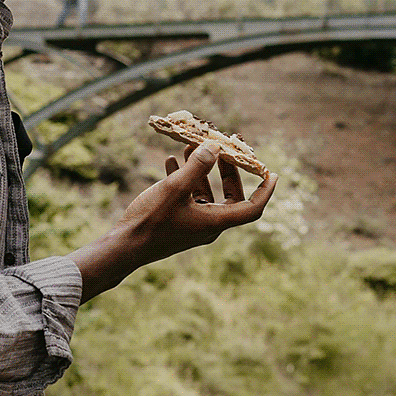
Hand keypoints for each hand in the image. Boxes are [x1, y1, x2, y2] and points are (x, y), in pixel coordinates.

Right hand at [71, 144, 277, 299]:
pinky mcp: (177, 224)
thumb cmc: (151, 220)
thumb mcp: (175, 188)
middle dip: (227, 171)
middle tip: (223, 149)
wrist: (124, 247)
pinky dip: (185, 180)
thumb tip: (215, 147)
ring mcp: (192, 225)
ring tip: (189, 149)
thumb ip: (197, 166)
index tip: (271, 172)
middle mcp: (208, 225)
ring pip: (206, 195)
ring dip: (201, 171)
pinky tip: (170, 163)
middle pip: (230, 196)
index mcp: (216, 221)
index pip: (253, 207)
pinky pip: (188, 199)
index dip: (265, 190)